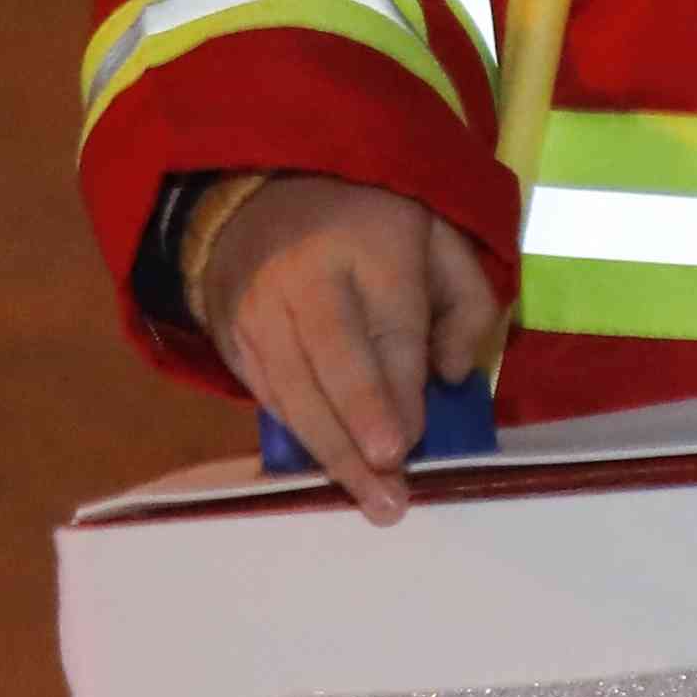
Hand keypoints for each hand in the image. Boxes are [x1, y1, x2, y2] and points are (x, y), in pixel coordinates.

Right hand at [196, 174, 504, 522]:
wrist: (256, 196)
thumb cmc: (370, 226)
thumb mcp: (439, 238)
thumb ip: (466, 303)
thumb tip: (455, 375)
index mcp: (369, 245)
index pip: (388, 330)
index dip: (398, 393)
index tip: (408, 443)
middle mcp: (304, 278)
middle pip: (333, 366)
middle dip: (361, 433)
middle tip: (390, 488)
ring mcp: (257, 309)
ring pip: (294, 391)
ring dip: (332, 453)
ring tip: (372, 500)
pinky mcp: (230, 336)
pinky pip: (267, 394)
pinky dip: (300, 435)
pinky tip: (330, 471)